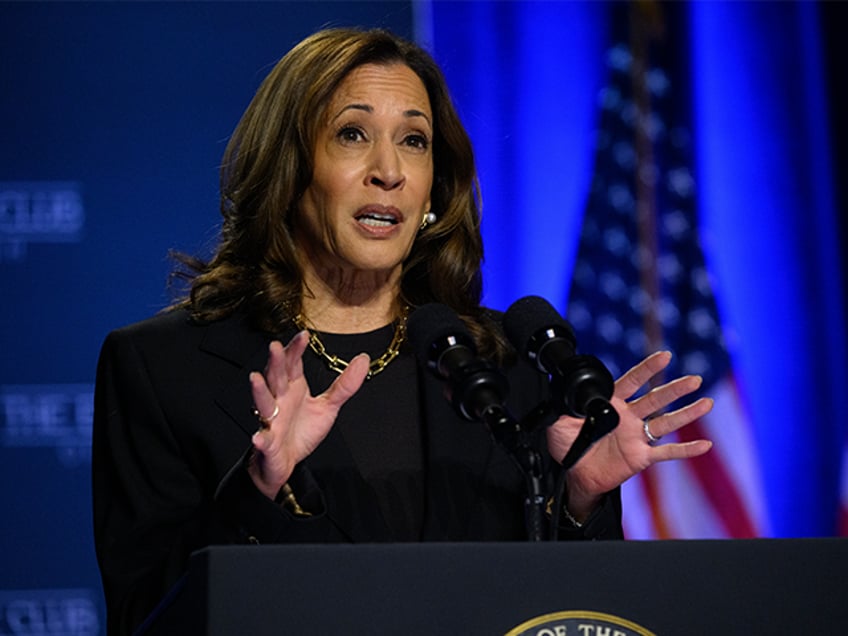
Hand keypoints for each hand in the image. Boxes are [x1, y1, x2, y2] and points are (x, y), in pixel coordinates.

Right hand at [247, 331, 369, 499]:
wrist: (285, 461)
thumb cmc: (301, 430)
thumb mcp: (328, 406)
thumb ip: (344, 384)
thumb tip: (363, 359)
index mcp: (292, 388)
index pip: (292, 364)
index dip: (295, 349)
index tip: (303, 335)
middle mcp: (279, 401)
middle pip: (275, 378)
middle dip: (275, 363)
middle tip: (274, 347)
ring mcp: (271, 421)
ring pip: (264, 403)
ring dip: (259, 391)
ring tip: (256, 379)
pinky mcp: (269, 444)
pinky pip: (264, 440)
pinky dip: (261, 439)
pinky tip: (259, 437)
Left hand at [546, 351, 712, 519]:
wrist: (575, 474)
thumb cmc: (568, 445)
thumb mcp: (559, 421)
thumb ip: (564, 404)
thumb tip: (562, 388)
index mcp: (611, 403)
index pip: (632, 381)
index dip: (647, 369)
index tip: (664, 355)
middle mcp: (629, 417)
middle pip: (655, 399)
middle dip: (675, 389)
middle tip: (694, 379)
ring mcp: (637, 436)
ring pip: (666, 422)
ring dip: (687, 413)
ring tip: (706, 402)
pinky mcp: (641, 456)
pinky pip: (666, 452)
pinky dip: (685, 450)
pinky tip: (704, 445)